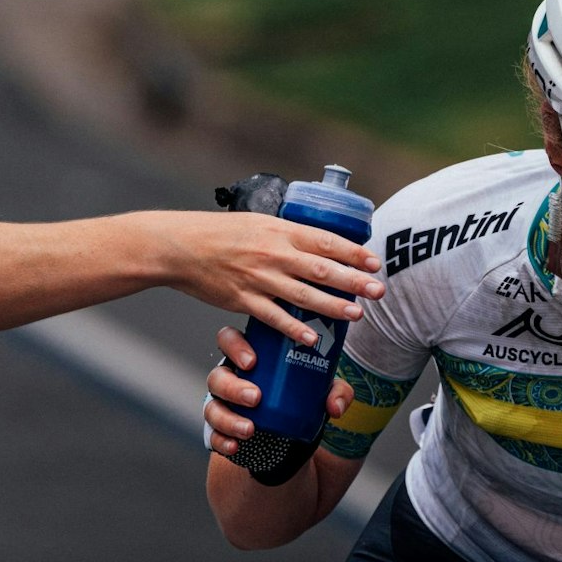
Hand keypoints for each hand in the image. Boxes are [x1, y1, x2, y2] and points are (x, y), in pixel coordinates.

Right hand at [157, 212, 382, 346]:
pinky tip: (313, 338)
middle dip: (354, 281)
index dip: (353, 253)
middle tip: (379, 290)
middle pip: (322, 269)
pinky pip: (274, 317)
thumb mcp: (259, 222)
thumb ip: (288, 235)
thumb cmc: (222, 233)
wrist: (182, 246)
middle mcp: (273, 254)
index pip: (326, 241)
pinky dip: (294, 329)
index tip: (374, 262)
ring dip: (333, 306)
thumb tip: (318, 243)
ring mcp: (259, 278)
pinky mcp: (243, 300)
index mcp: (280, 230)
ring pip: (304, 295)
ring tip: (357, 315)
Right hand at [202, 326, 353, 457]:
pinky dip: (221, 441)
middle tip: (256, 397)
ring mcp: (223, 406)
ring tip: (250, 429)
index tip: (253, 361)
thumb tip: (335, 407)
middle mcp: (230, 380)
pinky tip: (235, 446)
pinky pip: (212, 435)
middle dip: (233, 387)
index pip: (229, 340)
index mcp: (249, 358)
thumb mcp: (323, 392)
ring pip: (212, 407)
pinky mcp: (221, 431)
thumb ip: (337, 392)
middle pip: (218, 377)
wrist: (293, 437)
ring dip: (228, 418)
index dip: (234, 346)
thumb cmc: (302, 399)